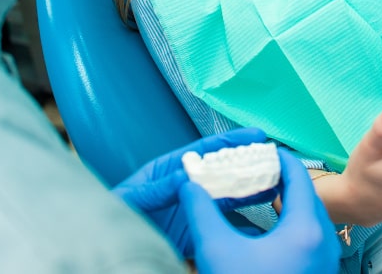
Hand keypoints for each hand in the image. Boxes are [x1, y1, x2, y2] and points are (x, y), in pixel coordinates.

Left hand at [113, 127, 271, 256]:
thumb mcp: (133, 198)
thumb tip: (184, 175)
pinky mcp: (194, 232)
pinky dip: (240, 221)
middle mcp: (185, 186)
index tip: (255, 135)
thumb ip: (158, 188)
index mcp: (169, 169)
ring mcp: (192, 209)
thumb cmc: (112, 214)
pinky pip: (221, 225)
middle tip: (274, 159)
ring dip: (250, 190)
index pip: (205, 151)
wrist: (106, 246)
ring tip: (275, 184)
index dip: (231, 141)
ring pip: (227, 197)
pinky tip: (258, 217)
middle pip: (222, 171)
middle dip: (248, 164)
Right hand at [181, 148, 340, 273]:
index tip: (256, 149)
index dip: (276, 157)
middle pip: (306, 193)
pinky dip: (291, 222)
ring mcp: (325, 261)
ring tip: (258, 193)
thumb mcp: (216, 252)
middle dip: (280, 177)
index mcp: (306, 228)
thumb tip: (187, 184)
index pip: (298, 175)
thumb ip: (201, 212)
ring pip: (309, 216)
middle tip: (253, 168)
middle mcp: (324, 241)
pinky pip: (309, 236)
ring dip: (286, 201)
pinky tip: (266, 228)